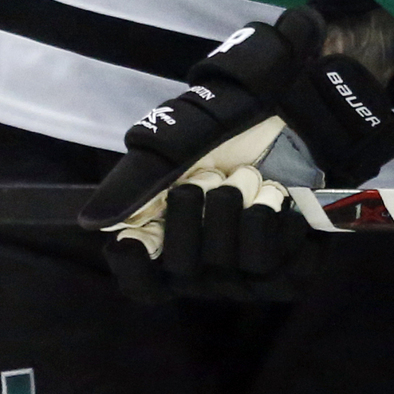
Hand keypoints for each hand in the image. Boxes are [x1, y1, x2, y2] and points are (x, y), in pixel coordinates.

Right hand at [80, 5, 393, 300]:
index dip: (132, 268)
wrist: (301, 110)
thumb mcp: (178, 141)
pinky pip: (275, 267)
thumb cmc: (233, 127)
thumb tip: (92, 221)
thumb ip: (136, 179)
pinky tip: (278, 199)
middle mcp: (206, 266)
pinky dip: (273, 223)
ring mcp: (248, 273)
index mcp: (170, 239)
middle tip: (206, 180)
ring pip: (230, 271)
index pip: (141, 283)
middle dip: (191, 218)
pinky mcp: (290, 270)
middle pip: (183, 272)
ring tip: (249, 180)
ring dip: (236, 214)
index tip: (130, 240)